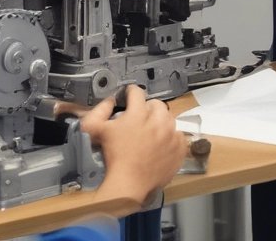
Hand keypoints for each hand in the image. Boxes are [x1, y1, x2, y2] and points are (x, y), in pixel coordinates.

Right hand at [82, 85, 187, 210]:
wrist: (128, 183)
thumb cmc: (113, 155)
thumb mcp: (96, 129)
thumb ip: (100, 109)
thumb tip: (111, 100)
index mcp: (138, 113)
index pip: (137, 92)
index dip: (131, 93)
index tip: (128, 99)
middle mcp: (158, 120)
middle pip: (156, 104)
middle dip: (148, 108)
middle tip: (140, 119)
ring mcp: (171, 135)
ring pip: (169, 119)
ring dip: (161, 122)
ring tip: (152, 132)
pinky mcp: (179, 149)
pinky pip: (179, 135)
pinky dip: (172, 137)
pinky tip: (162, 144)